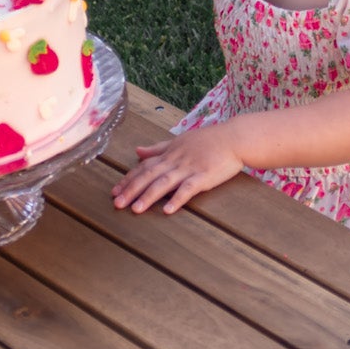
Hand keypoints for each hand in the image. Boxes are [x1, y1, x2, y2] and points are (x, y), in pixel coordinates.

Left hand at [112, 125, 244, 214]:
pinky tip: (168, 210)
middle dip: (131, 189)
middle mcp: (175, 160)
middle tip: (117, 204)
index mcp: (169, 152)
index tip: (115, 191)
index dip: (128, 179)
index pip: (144, 166)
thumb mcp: (180, 140)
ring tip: (136, 210)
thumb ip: (158, 148)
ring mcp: (189, 168)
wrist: (234, 138)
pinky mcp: (204, 176)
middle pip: (149, 175)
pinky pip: (188, 188)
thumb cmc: (209, 140)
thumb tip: (137, 151)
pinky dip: (177, 198)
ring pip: (164, 182)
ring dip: (148, 196)